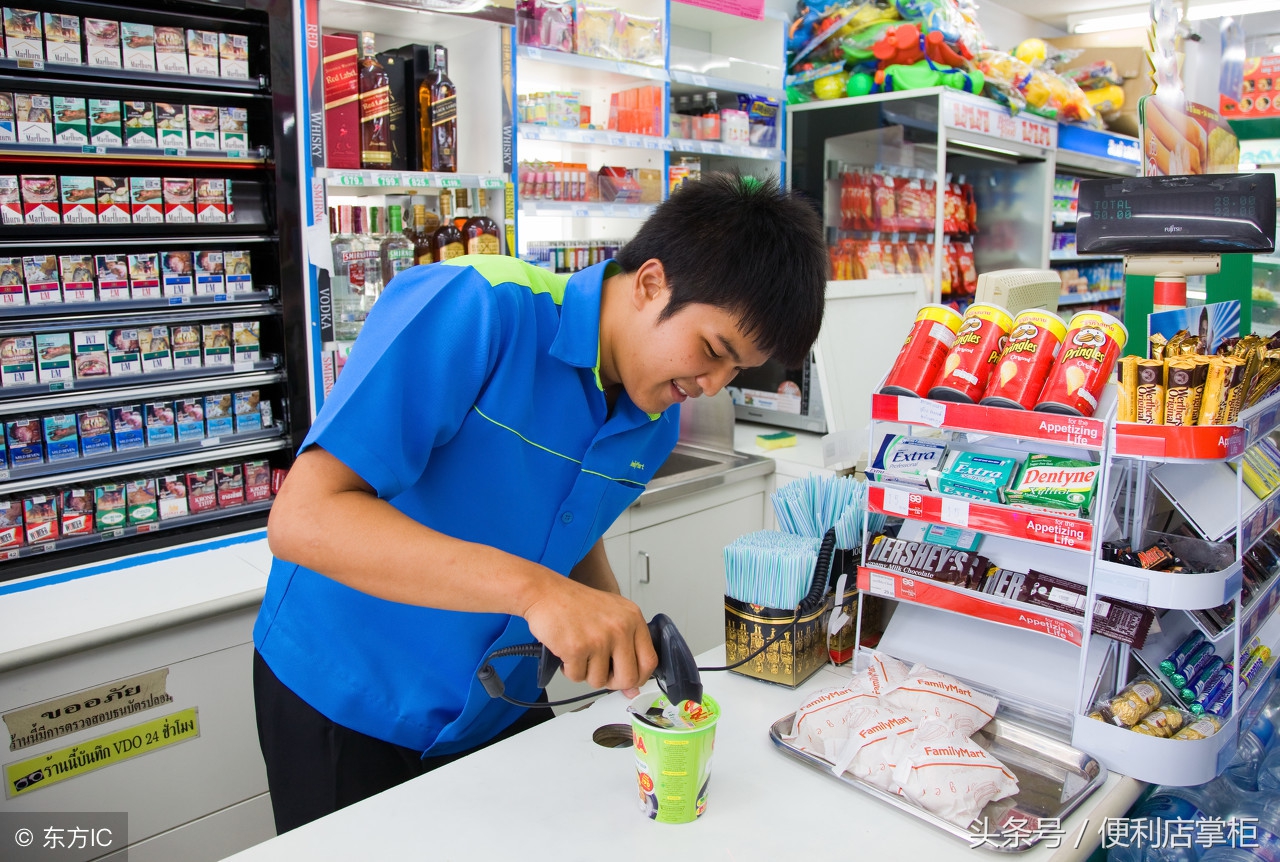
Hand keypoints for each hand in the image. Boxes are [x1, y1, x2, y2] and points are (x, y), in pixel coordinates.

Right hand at [521, 576, 656, 693]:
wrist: (546, 592)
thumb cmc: (575, 604)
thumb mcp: (610, 617)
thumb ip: (626, 649)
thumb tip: (632, 688)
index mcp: (632, 618)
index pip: (649, 661)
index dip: (639, 677)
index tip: (629, 679)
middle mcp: (619, 628)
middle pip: (629, 678)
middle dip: (613, 682)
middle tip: (600, 671)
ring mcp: (599, 639)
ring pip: (600, 681)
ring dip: (586, 673)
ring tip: (580, 653)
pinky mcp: (577, 648)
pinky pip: (577, 676)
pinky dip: (569, 669)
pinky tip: (567, 651)